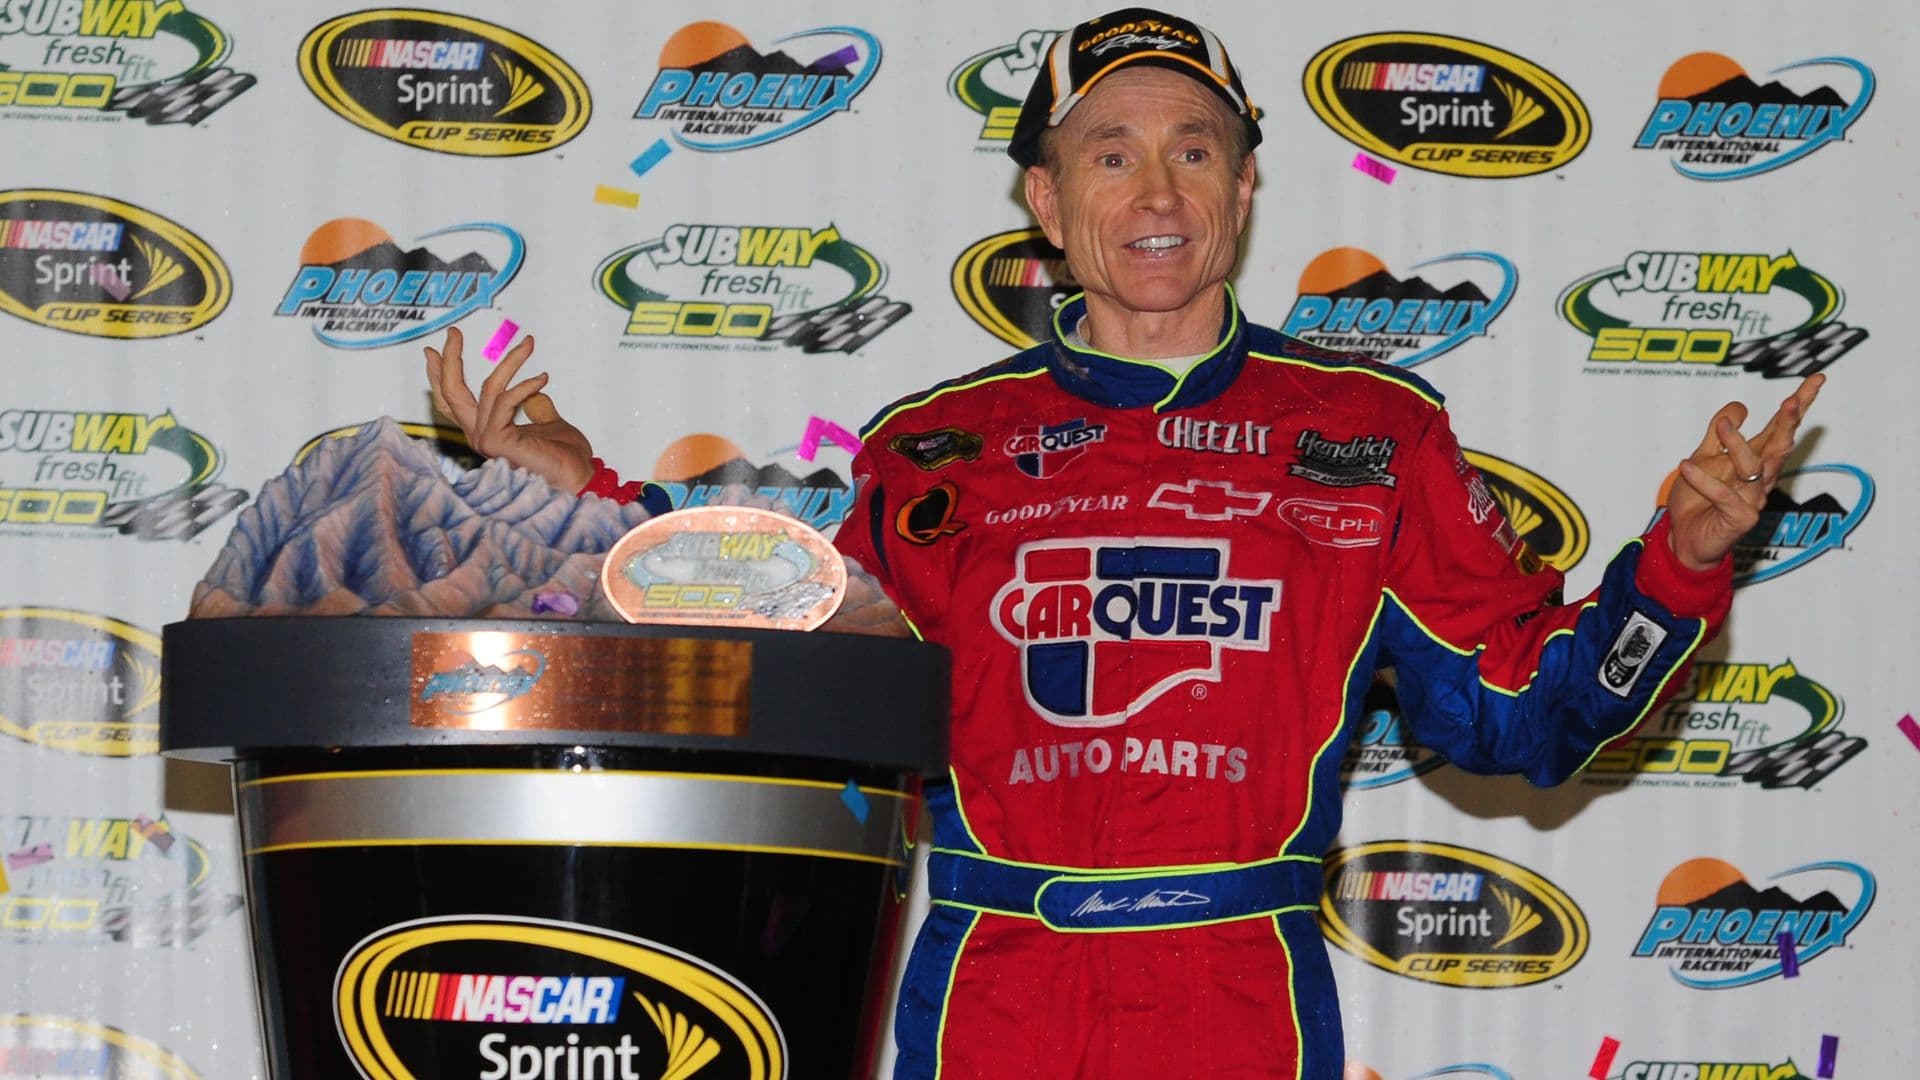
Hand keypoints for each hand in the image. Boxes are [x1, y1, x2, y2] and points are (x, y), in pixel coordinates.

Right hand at [425, 326, 595, 492]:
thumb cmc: (566, 457)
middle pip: (451, 394)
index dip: (440, 375)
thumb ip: (535, 405)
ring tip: (529, 343)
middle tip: (453, 332)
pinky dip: (525, 385)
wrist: (580, 477)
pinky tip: (543, 377)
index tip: (435, 349)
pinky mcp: (496, 442)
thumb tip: (534, 388)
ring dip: (510, 361)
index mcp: (485, 432)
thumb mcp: (548, 422)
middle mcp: (479, 436)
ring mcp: (485, 440)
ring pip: (487, 388)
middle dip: (450, 359)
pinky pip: (506, 401)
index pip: (452, 402)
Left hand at [1666, 374, 1824, 570]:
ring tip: (1723, 425)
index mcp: (1756, 461)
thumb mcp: (1702, 459)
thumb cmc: (1697, 502)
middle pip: (1779, 446)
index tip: (1817, 379)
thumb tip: (1739, 406)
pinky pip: (1723, 495)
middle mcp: (1760, 479)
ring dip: (1740, 445)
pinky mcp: (1740, 519)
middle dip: (1788, 424)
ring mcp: (1753, 500)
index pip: (1780, 429)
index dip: (1799, 404)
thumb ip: (1717, 434)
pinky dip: (1704, 480)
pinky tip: (1686, 465)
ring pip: (1754, 468)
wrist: (1684, 541)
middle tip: (1792, 402)